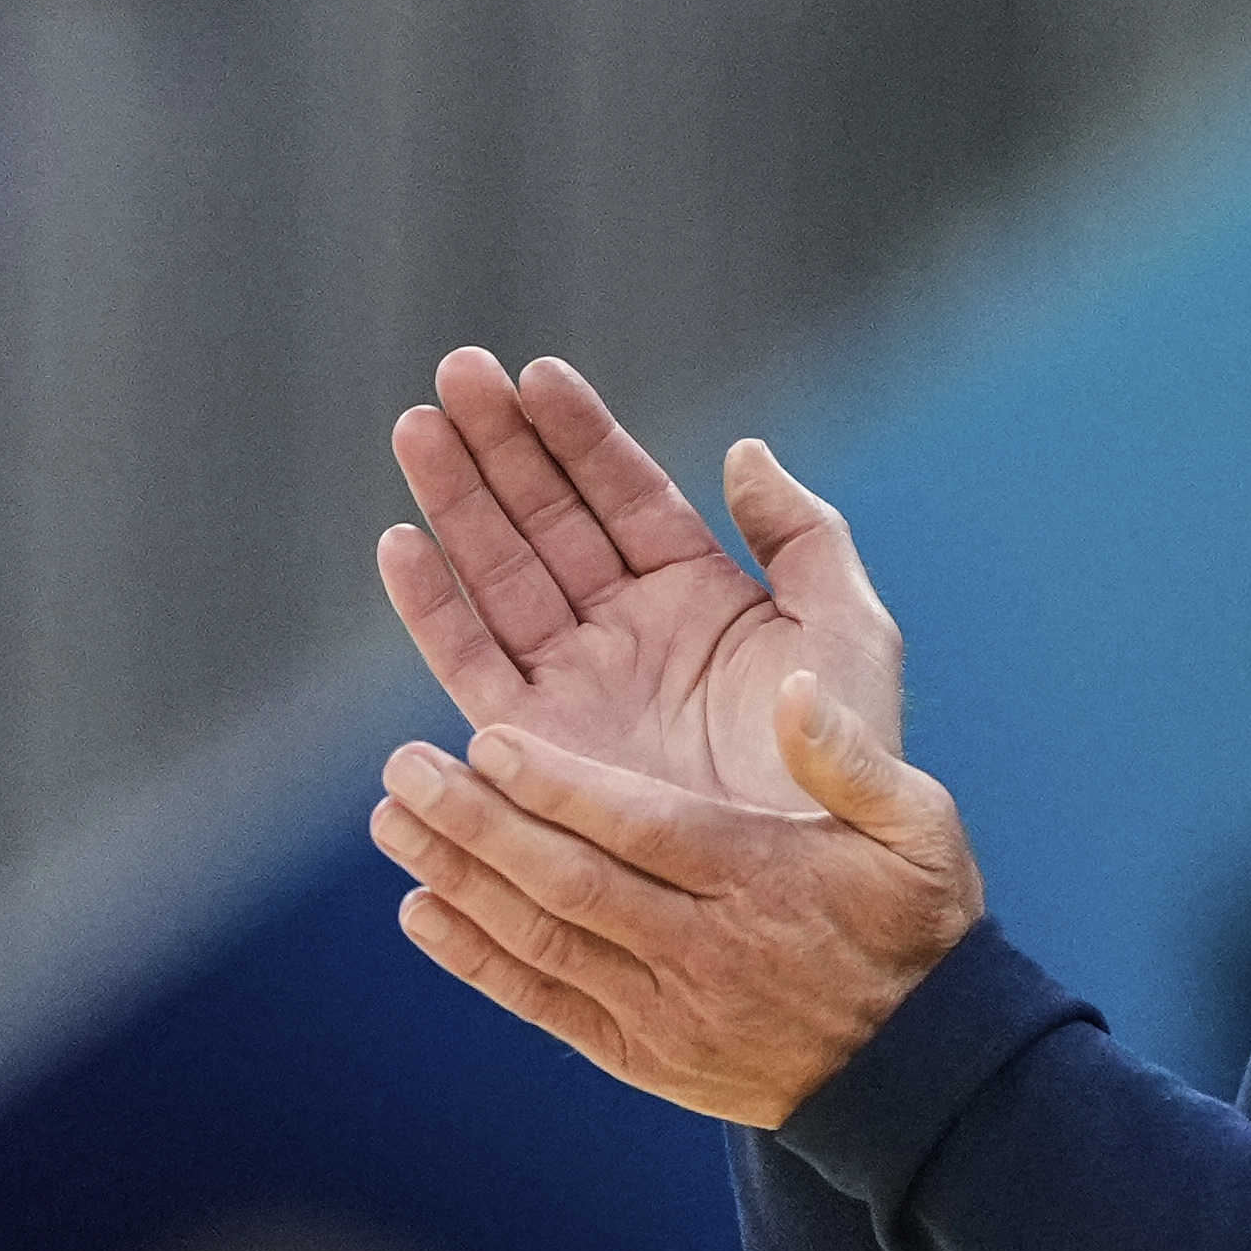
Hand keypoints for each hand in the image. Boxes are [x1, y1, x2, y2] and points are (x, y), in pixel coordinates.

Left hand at [367, 675, 983, 1128]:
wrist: (916, 1073)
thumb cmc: (915, 927)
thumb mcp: (919, 827)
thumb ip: (851, 755)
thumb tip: (795, 686)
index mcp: (761, 878)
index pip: (640, 828)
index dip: (559, 787)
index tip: (489, 738)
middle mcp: (700, 948)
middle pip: (569, 882)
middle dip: (478, 824)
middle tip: (406, 767)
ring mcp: (664, 1009)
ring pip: (542, 939)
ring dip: (460, 879)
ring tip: (395, 821)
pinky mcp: (641, 1055)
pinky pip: (544, 1003)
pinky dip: (477, 961)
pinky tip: (422, 912)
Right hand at [378, 350, 904, 810]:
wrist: (813, 878)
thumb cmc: (847, 759)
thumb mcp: (849, 629)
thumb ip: (803, 536)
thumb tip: (743, 450)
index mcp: (701, 596)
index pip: (627, 494)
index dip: (581, 434)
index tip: (537, 373)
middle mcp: (628, 632)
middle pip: (548, 519)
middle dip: (502, 446)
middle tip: (457, 371)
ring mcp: (577, 686)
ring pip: (500, 574)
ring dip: (456, 501)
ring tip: (416, 426)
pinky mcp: (534, 748)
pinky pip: (472, 664)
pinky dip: (432, 606)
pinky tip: (400, 541)